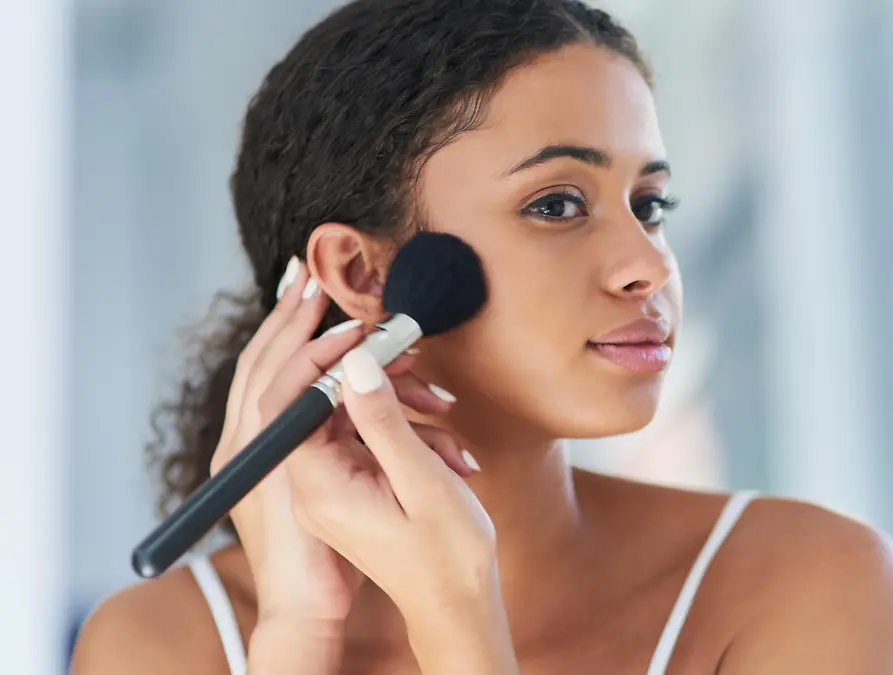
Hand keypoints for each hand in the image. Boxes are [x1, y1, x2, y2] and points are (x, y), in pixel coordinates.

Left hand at [211, 260, 467, 624]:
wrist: (446, 613)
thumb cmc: (439, 560)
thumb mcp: (420, 488)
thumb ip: (383, 421)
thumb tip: (358, 360)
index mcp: (310, 482)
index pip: (287, 393)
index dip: (316, 347)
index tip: (352, 319)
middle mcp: (300, 478)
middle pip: (286, 386)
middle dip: (312, 336)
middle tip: (323, 287)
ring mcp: (316, 480)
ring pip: (325, 405)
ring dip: (370, 381)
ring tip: (417, 369)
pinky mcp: (338, 482)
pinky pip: (347, 428)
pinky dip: (380, 410)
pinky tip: (425, 410)